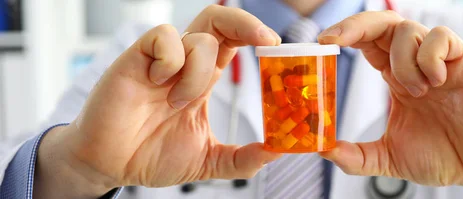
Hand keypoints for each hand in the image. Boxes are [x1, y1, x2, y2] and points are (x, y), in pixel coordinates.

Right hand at [34, 5, 281, 197]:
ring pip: (199, 38)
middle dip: (246, 22)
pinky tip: (159, 84)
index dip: (254, 36)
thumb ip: (241, 159)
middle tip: (266, 40)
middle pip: (218, 20)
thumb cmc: (152, 156)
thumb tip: (275, 153)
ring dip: (199, 73)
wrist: (111, 166)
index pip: (232, 42)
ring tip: (178, 102)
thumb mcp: (208, 161)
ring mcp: (161, 60)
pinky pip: (164, 38)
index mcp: (202, 79)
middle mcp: (184, 64)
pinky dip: (171, 61)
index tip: (276, 46)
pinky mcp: (136, 59)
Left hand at [317, 11, 462, 192]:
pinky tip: (436, 83)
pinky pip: (440, 37)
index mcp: (394, 77)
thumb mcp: (389, 159)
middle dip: (356, 26)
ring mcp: (438, 60)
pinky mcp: (462, 61)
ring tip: (416, 93)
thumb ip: (357, 157)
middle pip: (382, 23)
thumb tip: (324, 150)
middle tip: (336, 41)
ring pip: (407, 30)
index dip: (344, 35)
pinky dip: (430, 57)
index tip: (323, 43)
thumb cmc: (441, 155)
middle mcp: (413, 63)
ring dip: (401, 61)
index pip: (366, 42)